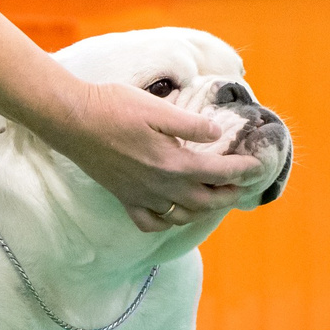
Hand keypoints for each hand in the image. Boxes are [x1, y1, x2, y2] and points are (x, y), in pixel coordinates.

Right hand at [41, 83, 264, 233]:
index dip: (242, 170)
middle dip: (229, 193)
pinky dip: (168, 220)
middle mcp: (160, 186)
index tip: (257, 165)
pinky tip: (173, 209)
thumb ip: (189, 125)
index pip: (218, 172)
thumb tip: (216, 135)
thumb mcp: (156, 108)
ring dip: (203, 208)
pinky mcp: (124, 198)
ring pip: (182, 215)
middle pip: (206, 200)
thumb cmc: (113, 107)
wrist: (72, 120)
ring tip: (213, 195)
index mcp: (173, 163)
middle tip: (242, 183)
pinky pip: (152, 222)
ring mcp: (141, 196)